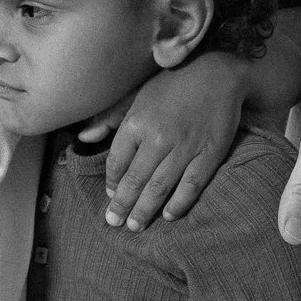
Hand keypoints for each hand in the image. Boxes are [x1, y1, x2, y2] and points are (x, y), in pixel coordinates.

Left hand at [101, 46, 250, 227]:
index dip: (112, 183)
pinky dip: (179, 204)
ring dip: (145, 210)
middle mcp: (158, 138)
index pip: (117, 163)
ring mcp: (184, 148)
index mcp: (137, 122)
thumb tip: (83, 138)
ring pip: (159, 188)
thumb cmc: (173, 85)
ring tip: (136, 226)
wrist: (217, 74)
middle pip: (135, 181)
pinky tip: (169, 215)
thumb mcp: (136, 95)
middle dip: (123, 205)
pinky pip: (191, 186)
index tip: (111, 196)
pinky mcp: (209, 154)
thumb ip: (109, 118)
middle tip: (115, 222)